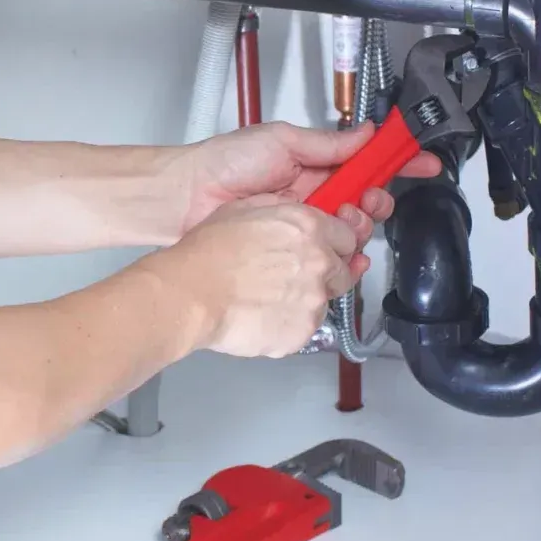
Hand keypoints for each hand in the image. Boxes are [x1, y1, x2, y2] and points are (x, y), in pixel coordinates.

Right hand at [140, 196, 362, 357]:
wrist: (191, 294)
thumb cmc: (208, 252)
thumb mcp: (245, 208)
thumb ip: (283, 210)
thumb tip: (296, 213)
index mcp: (310, 227)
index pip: (349, 236)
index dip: (335, 244)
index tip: (323, 250)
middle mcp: (320, 262)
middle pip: (344, 271)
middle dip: (324, 274)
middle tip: (290, 277)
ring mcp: (314, 300)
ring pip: (324, 302)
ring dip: (305, 300)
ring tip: (267, 299)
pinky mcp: (303, 332)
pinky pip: (304, 328)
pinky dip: (289, 324)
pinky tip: (262, 316)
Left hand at [177, 121, 440, 242]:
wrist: (187, 199)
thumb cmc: (224, 163)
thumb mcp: (282, 140)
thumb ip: (328, 143)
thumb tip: (366, 133)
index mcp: (314, 163)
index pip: (366, 161)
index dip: (396, 161)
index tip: (423, 161)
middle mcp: (314, 193)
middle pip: (367, 199)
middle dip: (378, 199)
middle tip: (367, 200)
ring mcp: (304, 222)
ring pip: (352, 229)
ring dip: (358, 225)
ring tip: (342, 219)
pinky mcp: (293, 247)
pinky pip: (329, 254)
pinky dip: (344, 254)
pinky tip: (344, 251)